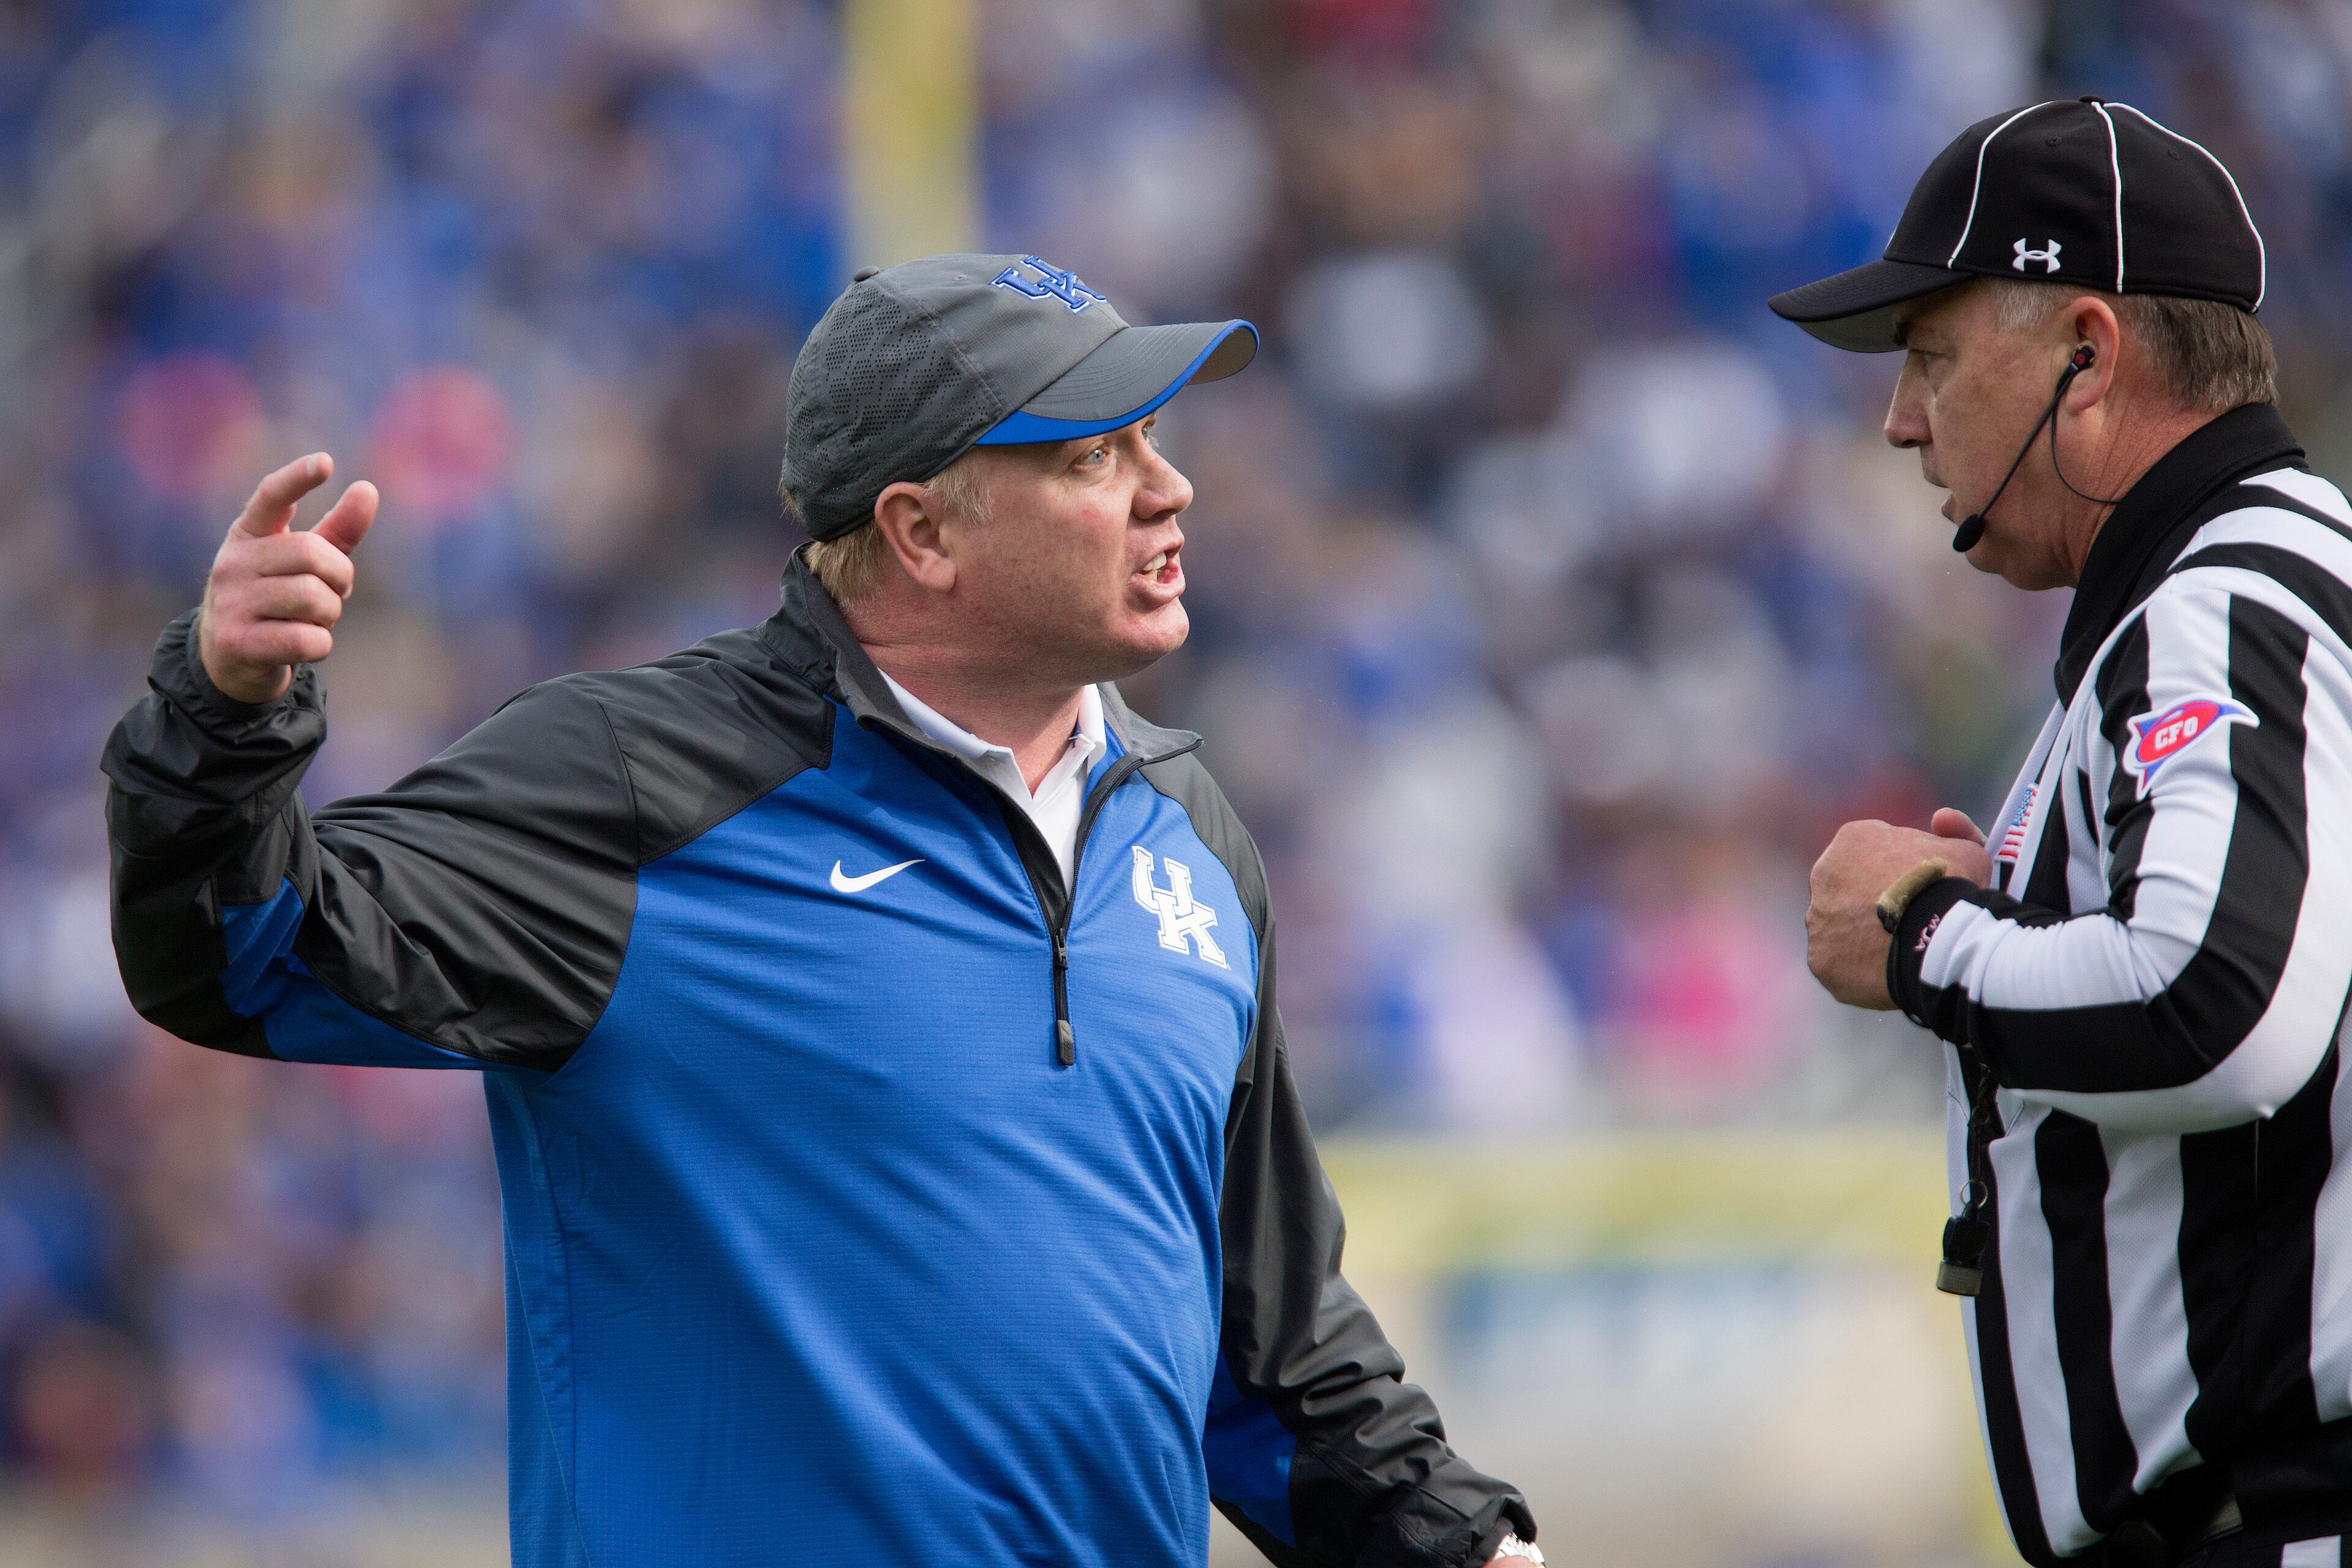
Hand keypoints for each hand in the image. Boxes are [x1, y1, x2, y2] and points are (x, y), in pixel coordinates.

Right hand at [197, 454, 378, 703]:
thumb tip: (368, 488)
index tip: (325, 462)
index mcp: (248, 533)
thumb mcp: (304, 563)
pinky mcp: (238, 642)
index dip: (298, 478)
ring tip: (311, 618)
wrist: (229, 656)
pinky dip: (320, 644)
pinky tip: (302, 643)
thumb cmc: (277, 598)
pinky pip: (308, 639)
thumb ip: (336, 531)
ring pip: (315, 598)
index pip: (271, 496)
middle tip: (333, 591)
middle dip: (339, 576)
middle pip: (313, 554)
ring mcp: (231, 602)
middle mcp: (233, 562)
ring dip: (330, 614)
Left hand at [1805, 810, 1992, 1008]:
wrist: (1935, 935)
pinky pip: (1840, 963)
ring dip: (1863, 937)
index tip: (1918, 891)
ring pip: (1841, 928)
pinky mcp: (1820, 957)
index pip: (1871, 854)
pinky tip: (1886, 973)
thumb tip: (1943, 820)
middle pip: (1850, 890)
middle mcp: (1823, 875)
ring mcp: (1818, 918)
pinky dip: (1859, 969)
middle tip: (1909, 921)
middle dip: (1875, 903)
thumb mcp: (1968, 850)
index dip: (1898, 873)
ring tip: (1901, 950)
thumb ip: (1954, 833)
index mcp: (1853, 840)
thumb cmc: (1952, 887)